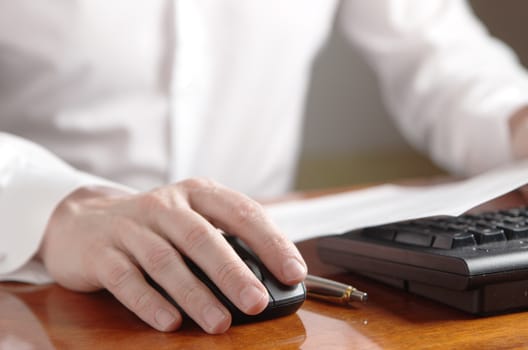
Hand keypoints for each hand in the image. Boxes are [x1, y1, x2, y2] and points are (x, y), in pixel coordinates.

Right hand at [37, 178, 306, 333]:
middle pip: (202, 237)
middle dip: (232, 272)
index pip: (241, 211)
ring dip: (195, 293)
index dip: (270, 242)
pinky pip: (126, 278)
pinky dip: (149, 302)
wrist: (82, 221)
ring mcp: (131, 228)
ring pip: (166, 260)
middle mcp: (164, 205)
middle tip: (257, 302)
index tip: (293, 272)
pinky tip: (170, 322)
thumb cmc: (152, 226)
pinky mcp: (101, 253)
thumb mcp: (189, 219)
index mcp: (196, 193)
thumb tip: (267, 280)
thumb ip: (223, 241)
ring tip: (219, 322)